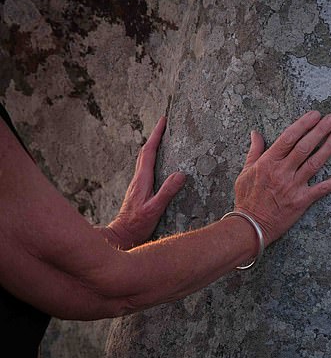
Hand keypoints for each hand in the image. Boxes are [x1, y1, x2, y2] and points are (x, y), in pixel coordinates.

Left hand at [105, 117, 185, 248]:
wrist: (122, 235)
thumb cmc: (137, 224)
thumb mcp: (155, 209)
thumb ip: (167, 192)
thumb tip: (180, 174)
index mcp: (142, 179)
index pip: (149, 151)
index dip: (156, 135)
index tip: (163, 122)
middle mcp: (138, 179)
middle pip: (145, 152)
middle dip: (155, 136)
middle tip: (164, 125)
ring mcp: (137, 184)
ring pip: (144, 160)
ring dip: (152, 147)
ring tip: (162, 139)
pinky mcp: (139, 190)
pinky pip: (146, 168)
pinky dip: (152, 159)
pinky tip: (158, 163)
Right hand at [233, 111, 330, 245]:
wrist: (250, 226)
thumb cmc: (247, 198)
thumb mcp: (246, 171)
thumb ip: (254, 151)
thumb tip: (255, 133)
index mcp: (268, 162)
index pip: (288, 137)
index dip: (303, 124)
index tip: (314, 115)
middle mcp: (282, 172)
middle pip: (304, 147)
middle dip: (320, 131)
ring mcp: (293, 186)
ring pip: (315, 163)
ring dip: (329, 147)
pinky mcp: (302, 201)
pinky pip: (322, 189)